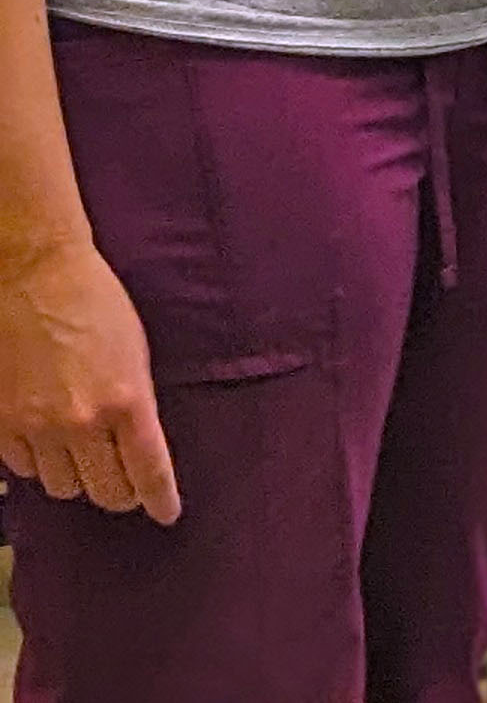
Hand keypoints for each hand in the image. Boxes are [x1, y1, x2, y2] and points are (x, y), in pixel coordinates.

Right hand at [0, 237, 178, 523]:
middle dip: (119, 494)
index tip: (167, 514)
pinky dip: (36, 463)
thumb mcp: (136, 353)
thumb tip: (135, 445)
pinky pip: (21, 467)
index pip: (149, 471)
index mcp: (127, 401)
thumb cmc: (96, 304)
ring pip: (60, 485)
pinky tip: (45, 445)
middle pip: (104, 489)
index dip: (160, 500)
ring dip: (76, 478)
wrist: (33, 274)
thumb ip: (135, 404)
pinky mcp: (0, 420)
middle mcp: (81, 421)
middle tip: (124, 488)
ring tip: (83, 460)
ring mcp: (35, 424)